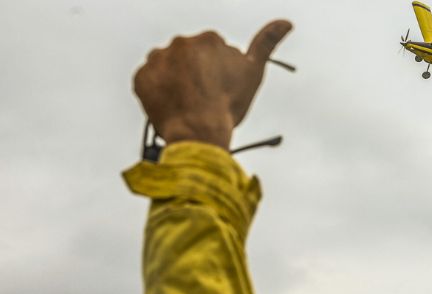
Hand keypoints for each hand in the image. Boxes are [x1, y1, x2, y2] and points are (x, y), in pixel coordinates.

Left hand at [133, 20, 292, 148]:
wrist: (198, 132)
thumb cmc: (228, 105)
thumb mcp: (253, 73)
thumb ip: (267, 43)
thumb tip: (287, 21)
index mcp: (209, 39)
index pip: (214, 52)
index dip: (220, 73)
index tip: (222, 89)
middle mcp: (181, 43)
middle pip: (191, 58)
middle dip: (197, 73)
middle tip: (205, 98)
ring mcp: (158, 59)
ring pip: (169, 67)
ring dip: (176, 80)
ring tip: (187, 103)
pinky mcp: (141, 77)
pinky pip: (150, 81)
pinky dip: (159, 91)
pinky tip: (172, 104)